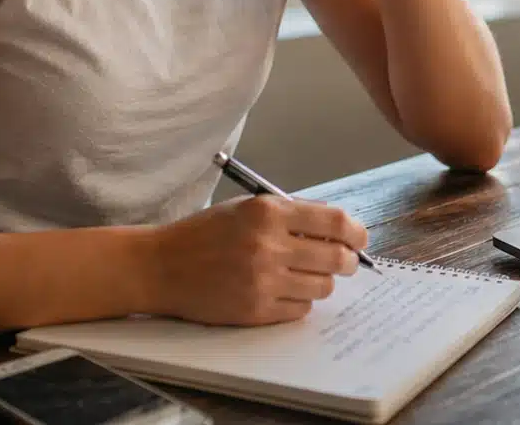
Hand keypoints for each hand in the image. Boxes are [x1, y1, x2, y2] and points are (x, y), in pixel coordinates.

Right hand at [144, 194, 368, 324]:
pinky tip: (284, 292)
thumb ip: (290, 215)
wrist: (160, 266)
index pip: (335, 221)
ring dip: (322, 282)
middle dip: (348, 261)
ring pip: (322, 287)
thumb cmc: (204, 234)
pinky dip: (300, 302)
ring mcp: (262, 280)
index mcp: (268, 212)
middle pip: (336, 257)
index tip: (359, 238)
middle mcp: (268, 245)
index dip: (356, 232)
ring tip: (306, 276)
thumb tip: (337, 228)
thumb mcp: (247, 209)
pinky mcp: (255, 310)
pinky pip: (300, 310)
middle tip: (345, 262)